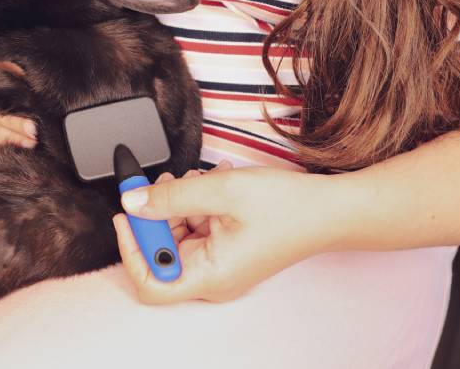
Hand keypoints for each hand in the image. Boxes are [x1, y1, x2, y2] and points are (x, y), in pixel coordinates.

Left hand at [112, 163, 347, 303]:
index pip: (150, 282)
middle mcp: (214, 277)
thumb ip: (172, 197)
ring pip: (179, 235)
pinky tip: (211, 182)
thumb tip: (133, 202)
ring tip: (197, 178)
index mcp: (210, 276)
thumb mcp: (221, 191)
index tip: (127, 215)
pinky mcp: (229, 250)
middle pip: (162, 253)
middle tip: (165, 184)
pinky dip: (198, 204)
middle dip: (158, 215)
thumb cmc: (289, 207)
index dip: (131, 249)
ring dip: (180, 204)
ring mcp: (222, 264)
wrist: (332, 209)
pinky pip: (199, 229)